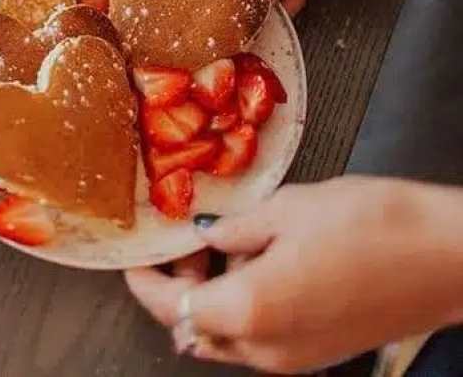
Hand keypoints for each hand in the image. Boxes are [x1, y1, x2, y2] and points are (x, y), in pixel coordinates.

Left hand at [126, 178, 462, 373]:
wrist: (443, 257)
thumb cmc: (371, 224)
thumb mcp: (289, 207)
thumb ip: (235, 228)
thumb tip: (203, 234)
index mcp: (249, 309)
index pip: (173, 306)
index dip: (146, 281)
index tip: (136, 257)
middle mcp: (266, 349)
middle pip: (196, 327)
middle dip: (181, 285)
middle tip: (189, 237)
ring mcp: (295, 360)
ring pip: (227, 337)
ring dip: (214, 296)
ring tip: (231, 240)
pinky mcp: (318, 355)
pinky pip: (260, 339)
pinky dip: (245, 306)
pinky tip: (264, 260)